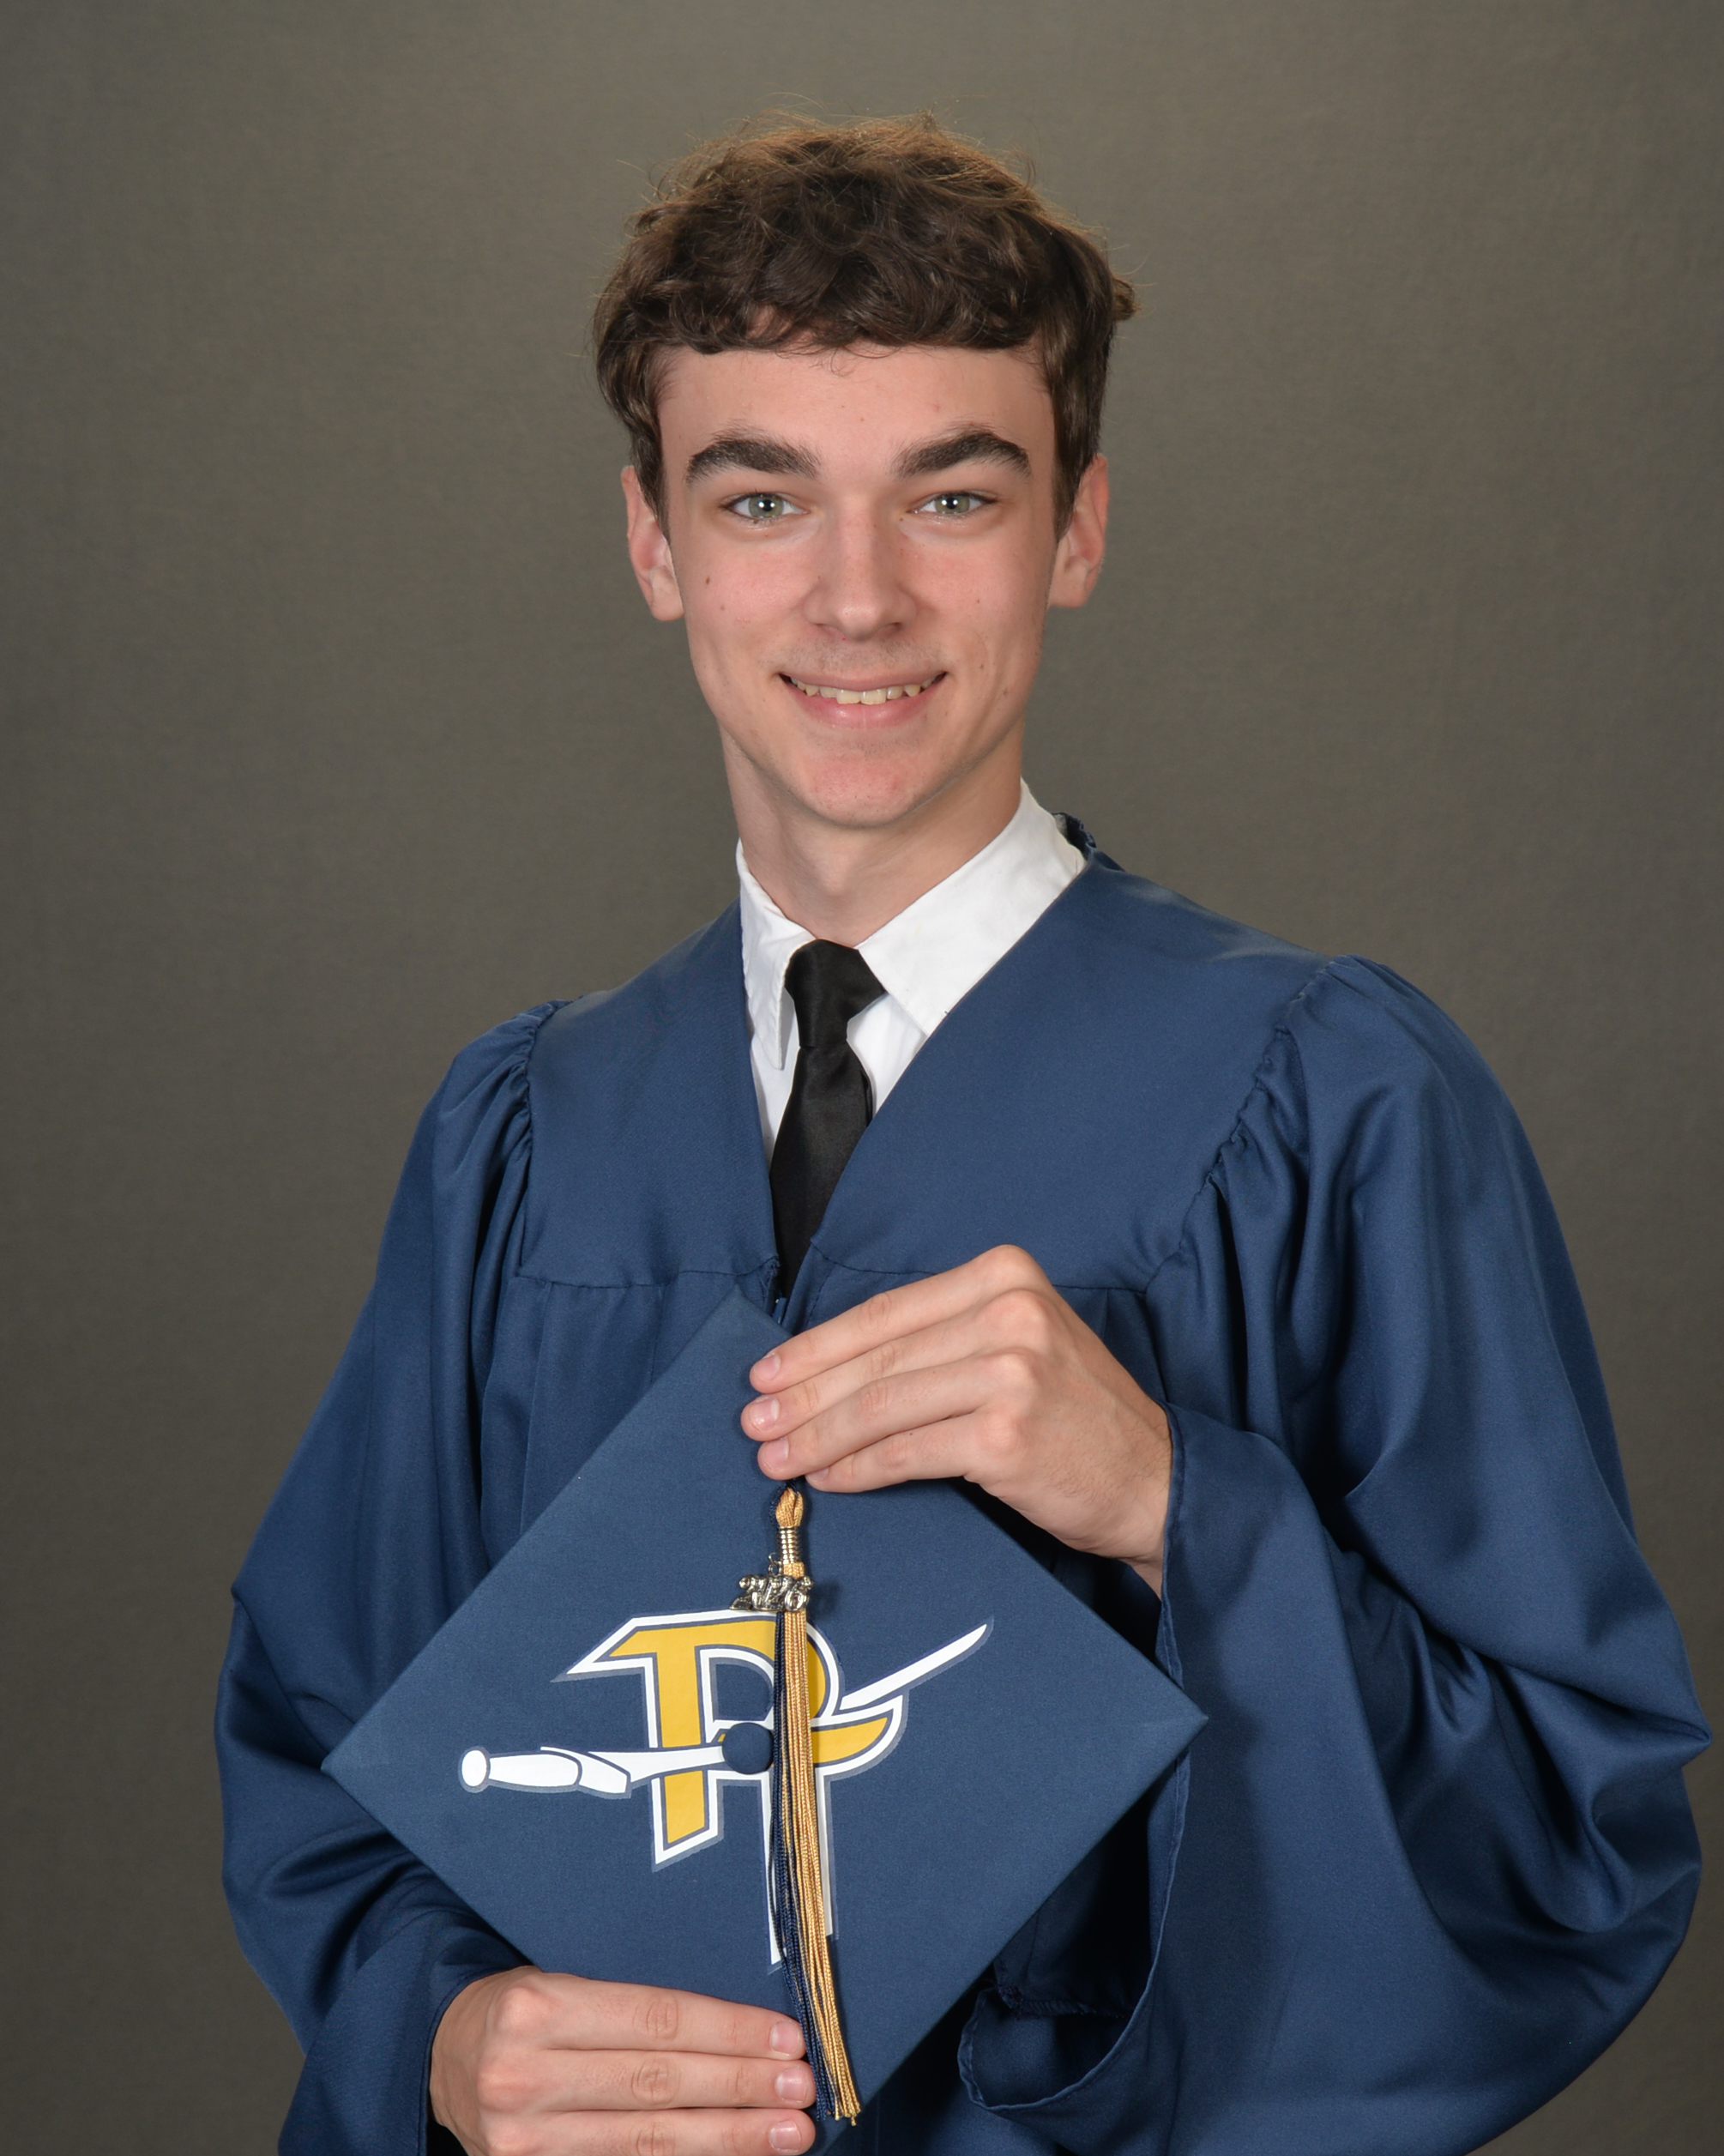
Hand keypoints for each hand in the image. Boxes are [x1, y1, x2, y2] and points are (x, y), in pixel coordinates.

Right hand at [429, 1967, 815, 2154]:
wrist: (440, 2060)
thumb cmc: (520, 2010)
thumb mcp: (559, 1982)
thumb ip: (630, 2005)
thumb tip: (735, 2027)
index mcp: (535, 2008)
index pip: (654, 2021)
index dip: (728, 2031)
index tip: (787, 2038)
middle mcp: (524, 2077)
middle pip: (657, 2084)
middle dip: (741, 2087)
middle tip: (803, 2088)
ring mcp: (523, 2142)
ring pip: (647, 2140)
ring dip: (728, 2137)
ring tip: (787, 2132)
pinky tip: (727, 2155)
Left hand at [743, 1246, 1171, 1590]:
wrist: (1155, 1480)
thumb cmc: (1076, 1417)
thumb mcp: (1018, 1346)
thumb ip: (942, 1340)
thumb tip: (831, 1367)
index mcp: (1005, 1275)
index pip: (886, 1312)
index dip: (816, 1346)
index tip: (767, 1372)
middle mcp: (1009, 1312)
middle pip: (876, 1357)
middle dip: (803, 1394)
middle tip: (753, 1423)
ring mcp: (1010, 1372)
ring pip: (881, 1405)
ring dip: (816, 1437)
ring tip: (775, 1458)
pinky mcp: (1005, 1434)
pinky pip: (905, 1451)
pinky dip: (857, 1469)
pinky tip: (828, 1478)